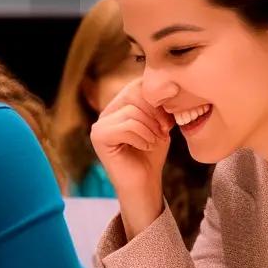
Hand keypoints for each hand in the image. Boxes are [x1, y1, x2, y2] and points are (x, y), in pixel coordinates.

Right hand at [90, 79, 172, 233]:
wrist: (145, 184)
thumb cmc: (152, 155)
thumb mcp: (158, 123)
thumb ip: (156, 104)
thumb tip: (167, 84)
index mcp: (118, 107)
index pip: (137, 86)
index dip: (157, 100)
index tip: (168, 121)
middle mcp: (105, 114)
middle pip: (134, 95)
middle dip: (155, 114)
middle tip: (163, 131)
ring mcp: (99, 125)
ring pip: (132, 112)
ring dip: (150, 129)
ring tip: (154, 142)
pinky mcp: (99, 137)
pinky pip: (127, 126)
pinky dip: (142, 137)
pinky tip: (145, 148)